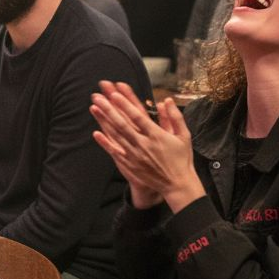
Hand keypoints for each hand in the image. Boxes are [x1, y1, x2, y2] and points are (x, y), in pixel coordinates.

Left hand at [90, 81, 203, 211]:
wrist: (177, 185)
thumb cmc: (181, 159)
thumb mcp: (184, 135)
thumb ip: (175, 117)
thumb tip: (166, 100)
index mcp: (156, 135)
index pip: (138, 117)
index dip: (125, 105)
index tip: (115, 94)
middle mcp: (143, 144)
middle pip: (122, 124)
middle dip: (109, 108)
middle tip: (97, 96)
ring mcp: (135, 155)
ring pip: (116, 135)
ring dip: (104, 120)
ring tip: (94, 107)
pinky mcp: (130, 165)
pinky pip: (115, 152)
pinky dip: (105, 143)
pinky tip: (96, 133)